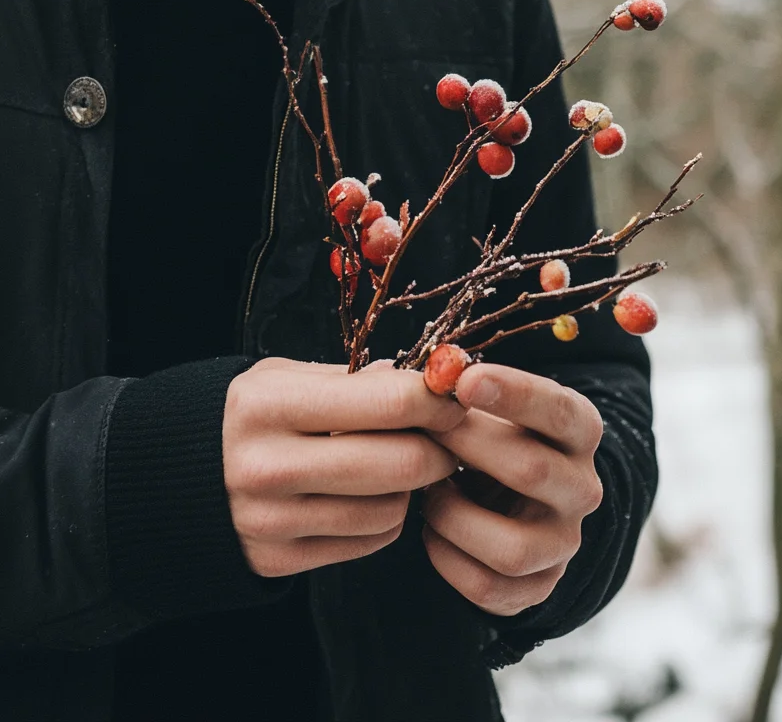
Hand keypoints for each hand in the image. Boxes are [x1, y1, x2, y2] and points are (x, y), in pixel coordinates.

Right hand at [223, 357, 465, 577]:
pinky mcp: (279, 561)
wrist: (173, 480)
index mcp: (270, 405)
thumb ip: (352, 378)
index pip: (389, 402)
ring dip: (412, 486)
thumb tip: (426, 382)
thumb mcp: (283, 377)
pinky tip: (371, 493)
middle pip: (402, 463)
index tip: (452, 395)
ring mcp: (273, 520)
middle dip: (440, 447)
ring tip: (399, 462)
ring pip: (391, 509)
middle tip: (445, 435)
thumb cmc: (246, 416)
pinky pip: (369, 541)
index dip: (437, 399)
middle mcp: (269, 466)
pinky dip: (386, 516)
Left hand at [419, 364, 603, 616]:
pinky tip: (431, 530)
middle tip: (426, 431)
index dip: (513, 393)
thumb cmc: (489, 438)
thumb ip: (464, 392)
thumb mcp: (491, 408)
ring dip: (454, 515)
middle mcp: (583, 489)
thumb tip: (430, 378)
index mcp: (580, 431)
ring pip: (512, 547)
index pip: (559, 410)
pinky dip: (447, 558)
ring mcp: (564, 544)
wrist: (506, 502)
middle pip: (532, 471)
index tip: (464, 380)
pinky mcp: (539, 587)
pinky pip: (488, 587)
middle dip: (470, 448)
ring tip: (429, 491)